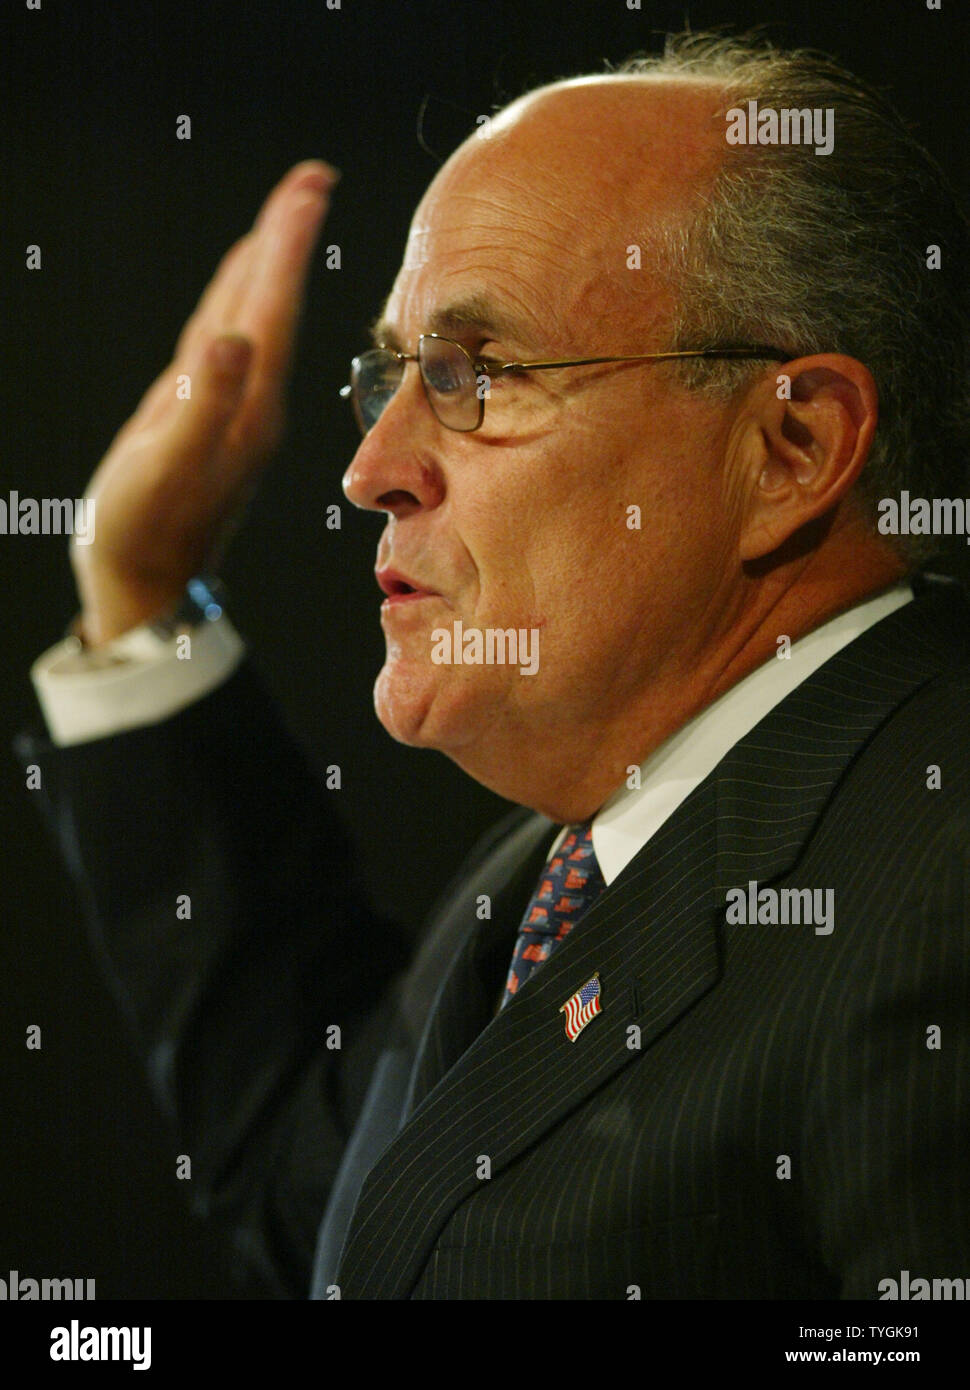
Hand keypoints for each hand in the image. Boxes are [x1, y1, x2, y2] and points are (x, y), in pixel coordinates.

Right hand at [70, 160, 338, 645]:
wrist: (147, 589)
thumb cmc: (145, 531)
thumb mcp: (166, 466)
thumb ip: (201, 404)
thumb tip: (233, 338)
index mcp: (250, 404)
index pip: (277, 307)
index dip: (290, 243)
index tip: (313, 183)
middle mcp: (251, 403)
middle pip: (274, 304)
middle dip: (288, 240)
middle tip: (309, 181)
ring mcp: (233, 413)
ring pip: (253, 322)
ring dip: (267, 271)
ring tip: (280, 223)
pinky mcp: (209, 424)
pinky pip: (230, 350)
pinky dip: (236, 312)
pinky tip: (238, 304)